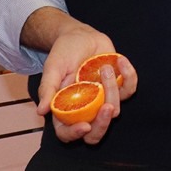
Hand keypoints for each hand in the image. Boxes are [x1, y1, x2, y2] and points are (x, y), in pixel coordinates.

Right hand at [26, 12, 137, 144]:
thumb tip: (41, 110)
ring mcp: (103, 99)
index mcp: (65, 110)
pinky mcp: (118, 86)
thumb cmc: (64, 53)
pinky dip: (129, 76)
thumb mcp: (53, 68)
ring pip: (115, 109)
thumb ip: (47, 88)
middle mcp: (85, 109)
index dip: (75, 134)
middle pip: (95, 133)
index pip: (67, 133)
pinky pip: (129, 89)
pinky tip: (120, 61)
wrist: (81, 36)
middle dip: (103, 124)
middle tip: (107, 107)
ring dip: (112, 89)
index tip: (85, 126)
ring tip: (105, 67)